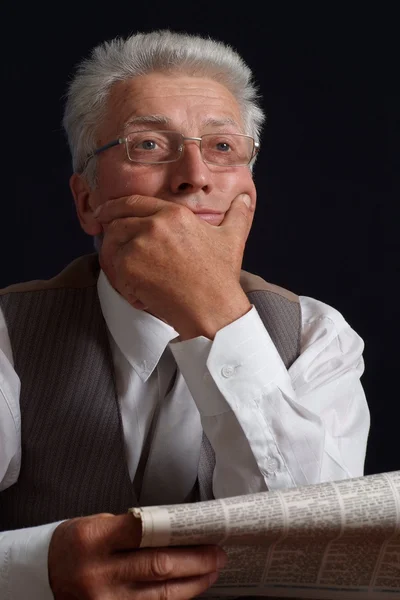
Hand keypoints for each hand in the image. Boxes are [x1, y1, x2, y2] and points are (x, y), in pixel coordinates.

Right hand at [48, 513, 226, 598]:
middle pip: (158, 566)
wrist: (41, 574)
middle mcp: (98, 572)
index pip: (145, 529)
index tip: (204, 529)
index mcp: (95, 538)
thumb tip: (177, 531)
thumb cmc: (74, 543)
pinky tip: (189, 590)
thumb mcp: (97, 524)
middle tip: (218, 553)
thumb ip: (133, 529)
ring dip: (192, 583)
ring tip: (212, 572)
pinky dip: (173, 599)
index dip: (180, 530)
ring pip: (159, 595)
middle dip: (195, 561)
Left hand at [95, 193, 253, 338]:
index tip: (104, 212)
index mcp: (174, 213)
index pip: (133, 201)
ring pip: (111, 244)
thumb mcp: (232, 239)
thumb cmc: (221, 276)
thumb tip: (246, 198)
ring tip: (127, 273)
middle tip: (113, 246)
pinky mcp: (129, 267)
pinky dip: (121, 281)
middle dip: (111, 233)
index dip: (114, 206)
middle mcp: (154, 224)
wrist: (212, 308)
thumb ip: (238, 214)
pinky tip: (138, 292)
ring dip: (114, 257)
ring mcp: (139, 245)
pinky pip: (113, 269)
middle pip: (116, 221)